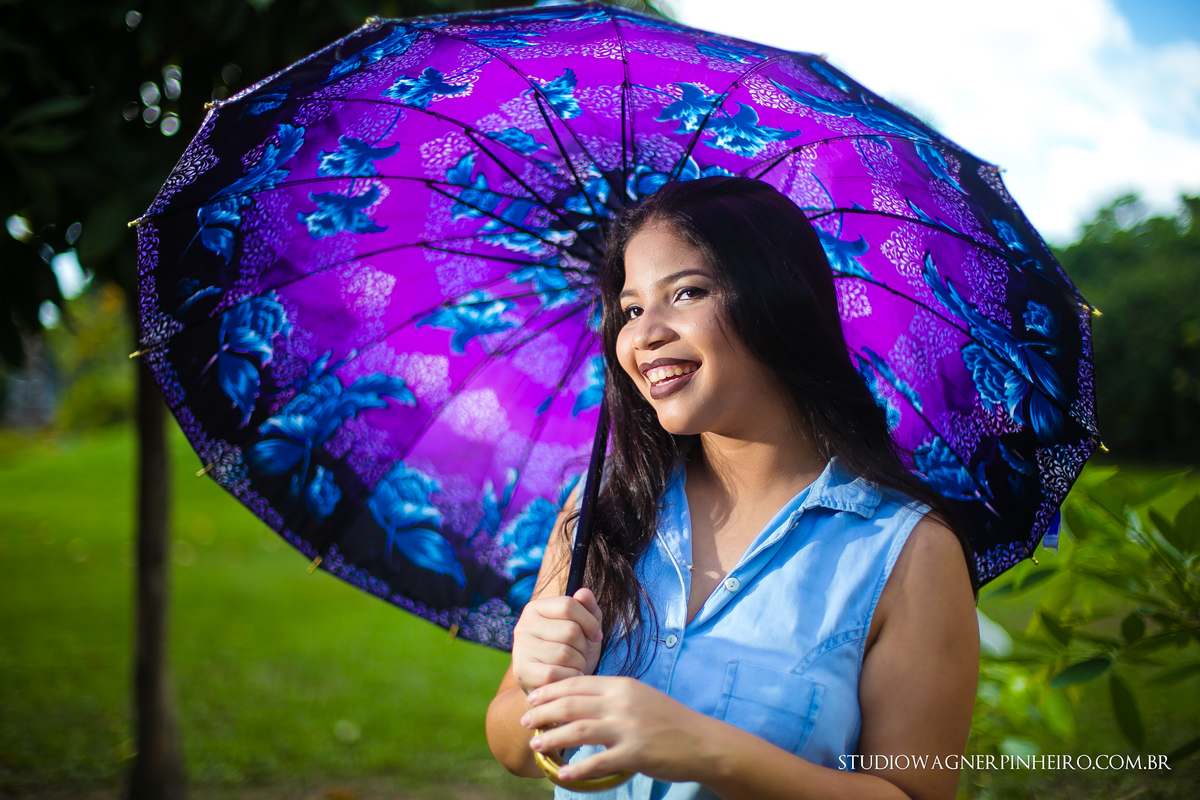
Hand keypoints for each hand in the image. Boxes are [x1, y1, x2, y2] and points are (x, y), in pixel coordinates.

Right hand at [510, 588, 604, 695]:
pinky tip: (569, 678)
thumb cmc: (572, 653)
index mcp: (535, 608)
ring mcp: (520, 649)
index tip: (596, 635)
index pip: (569, 605)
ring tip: (575, 667)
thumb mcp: (584, 628)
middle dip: (584, 646)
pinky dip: (570, 677)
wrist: (553, 687)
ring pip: (565, 653)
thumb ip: (588, 608)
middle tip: (581, 655)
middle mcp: (523, 626)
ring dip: (579, 664)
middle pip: (570, 630)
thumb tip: (584, 593)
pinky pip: (555, 673)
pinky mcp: (521, 673)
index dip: (590, 622)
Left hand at [520, 675, 712, 783]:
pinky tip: (562, 773)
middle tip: (525, 721)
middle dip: (543, 713)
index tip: (533, 698)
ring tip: (536, 745)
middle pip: (571, 704)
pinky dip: (577, 769)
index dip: (550, 691)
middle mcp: (622, 703)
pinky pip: (598, 762)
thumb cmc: (669, 720)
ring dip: (552, 738)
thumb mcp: (640, 697)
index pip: (577, 683)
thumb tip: (579, 700)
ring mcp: (628, 728)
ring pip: (578, 731)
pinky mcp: (634, 754)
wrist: (702, 742)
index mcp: (622, 686)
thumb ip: (612, 696)